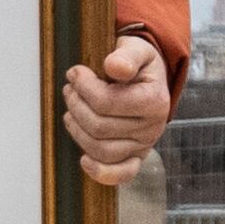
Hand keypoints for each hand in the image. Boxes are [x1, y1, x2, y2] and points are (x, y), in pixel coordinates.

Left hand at [60, 32, 172, 181]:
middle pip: (99, 127)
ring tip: (71, 111)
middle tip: (70, 89)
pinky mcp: (136, 157)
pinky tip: (84, 160)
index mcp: (155, 100)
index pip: (107, 102)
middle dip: (77, 106)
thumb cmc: (138, 64)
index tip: (75, 72)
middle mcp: (153, 127)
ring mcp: (144, 145)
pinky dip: (100, 171)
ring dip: (78, 130)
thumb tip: (114, 67)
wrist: (150, 78)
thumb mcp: (136, 49)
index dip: (83, 87)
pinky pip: (121, 174)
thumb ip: (126, 56)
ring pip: (101, 149)